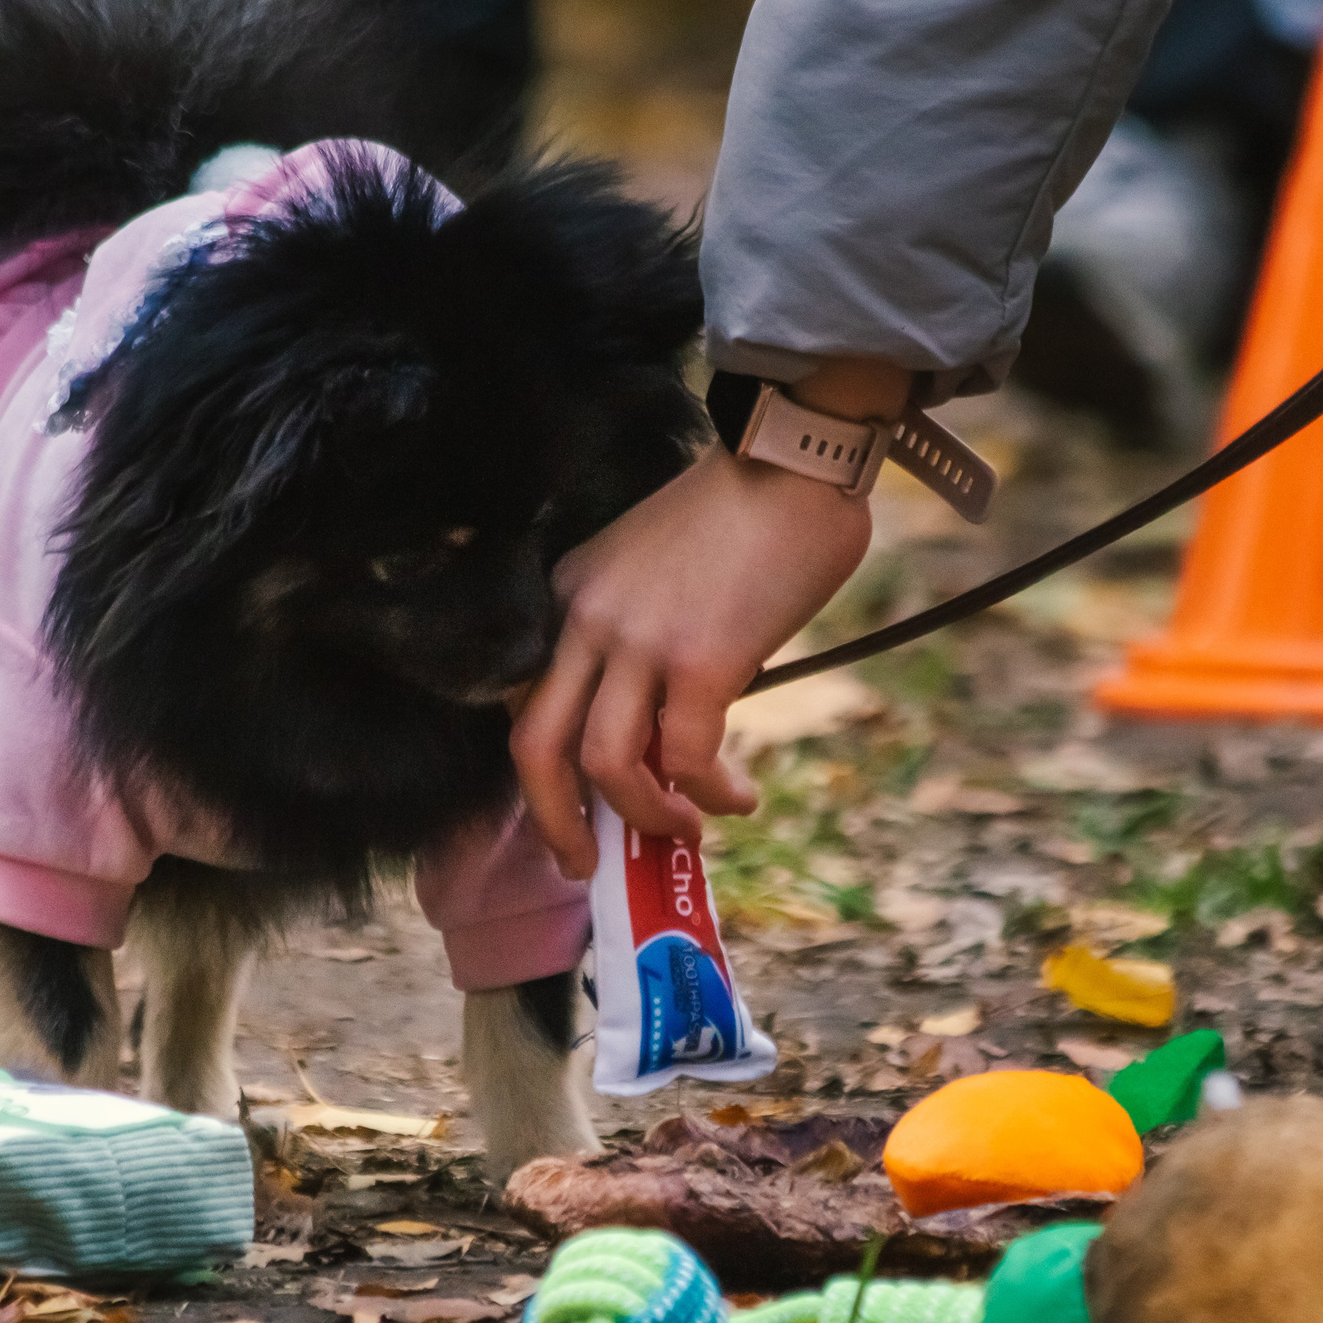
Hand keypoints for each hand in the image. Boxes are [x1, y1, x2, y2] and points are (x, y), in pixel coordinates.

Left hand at [512, 442, 873, 878]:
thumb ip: (637, 636)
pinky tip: (738, 799)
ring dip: (643, 815)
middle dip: (552, 822)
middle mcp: (587, 620)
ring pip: (604, 765)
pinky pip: (688, 758)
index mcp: (569, 595)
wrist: (793, 458)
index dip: (544, 772)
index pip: (529, 699)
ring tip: (685, 830)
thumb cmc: (741, 511)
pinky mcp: (702, 661)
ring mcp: (640, 642)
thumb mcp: (653, 568)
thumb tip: (664, 724)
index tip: (570, 810)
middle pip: (535, 746)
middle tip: (581, 865)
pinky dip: (710, 793)